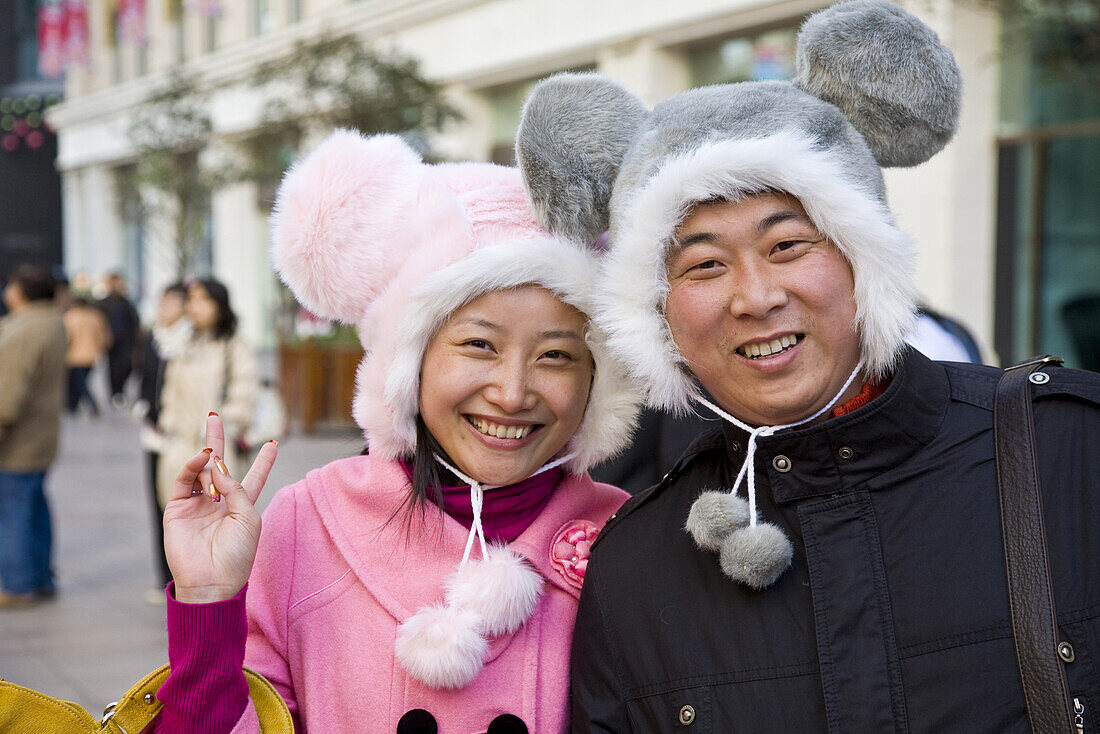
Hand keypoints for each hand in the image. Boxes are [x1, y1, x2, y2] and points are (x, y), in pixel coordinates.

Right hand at [163, 413, 278, 603]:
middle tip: (215, 417)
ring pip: (200, 471)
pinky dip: (191, 467)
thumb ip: (236, 488)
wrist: (211, 582)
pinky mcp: (177, 509)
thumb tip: (217, 465)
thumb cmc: (237, 554)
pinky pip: (184, 481)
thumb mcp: (248, 517)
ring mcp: (197, 504)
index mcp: (242, 505)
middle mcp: (219, 501)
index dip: (263, 461)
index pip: (254, 477)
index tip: (273, 443)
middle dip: (217, 441)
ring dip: (207, 458)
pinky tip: (201, 458)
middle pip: (219, 465)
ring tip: (210, 452)